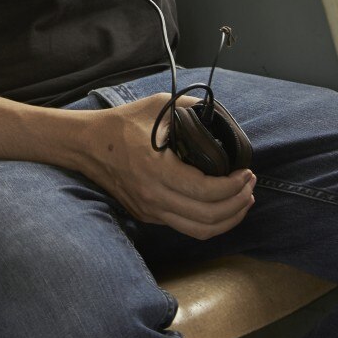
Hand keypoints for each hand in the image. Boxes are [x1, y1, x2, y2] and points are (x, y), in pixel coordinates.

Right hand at [79, 95, 253, 239]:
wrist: (86, 145)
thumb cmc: (121, 123)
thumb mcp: (158, 106)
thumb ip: (192, 109)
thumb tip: (221, 117)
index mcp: (156, 169)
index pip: (205, 191)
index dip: (234, 186)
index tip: (246, 172)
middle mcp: (154, 196)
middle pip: (208, 217)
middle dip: (238, 203)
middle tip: (251, 185)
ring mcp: (150, 210)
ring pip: (200, 230)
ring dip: (228, 219)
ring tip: (243, 201)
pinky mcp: (148, 216)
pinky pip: (186, 227)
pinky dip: (211, 221)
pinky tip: (222, 205)